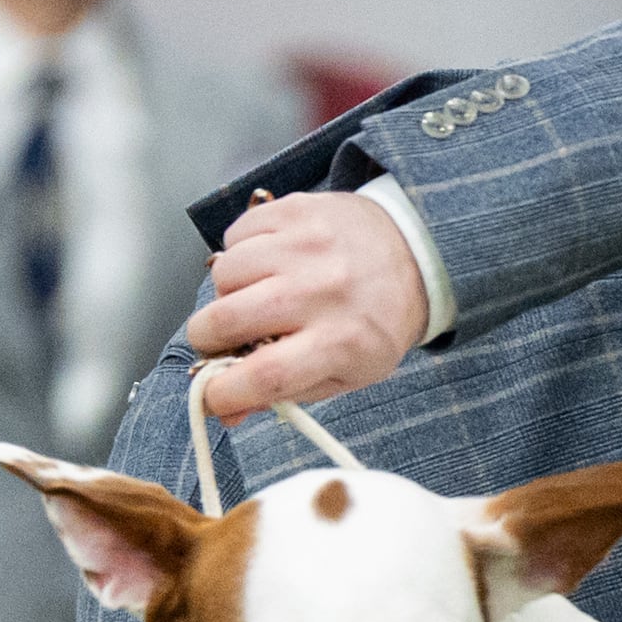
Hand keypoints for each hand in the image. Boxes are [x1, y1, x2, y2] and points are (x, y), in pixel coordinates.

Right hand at [182, 190, 425, 421]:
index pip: (264, 375)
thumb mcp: (346, 373)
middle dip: (207, 339)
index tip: (209, 397)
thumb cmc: (374, 322)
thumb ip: (285, 395)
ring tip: (254, 297)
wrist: (414, 254)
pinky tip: (266, 265)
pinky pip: (234, 235)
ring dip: (226, 294)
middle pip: (228, 321)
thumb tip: (225, 411)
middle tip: (219, 341)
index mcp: (340, 343)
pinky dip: (239, 254)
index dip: (223, 392)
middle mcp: (322, 292)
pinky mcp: (295, 210)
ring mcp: (307, 246)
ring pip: (223, 274)